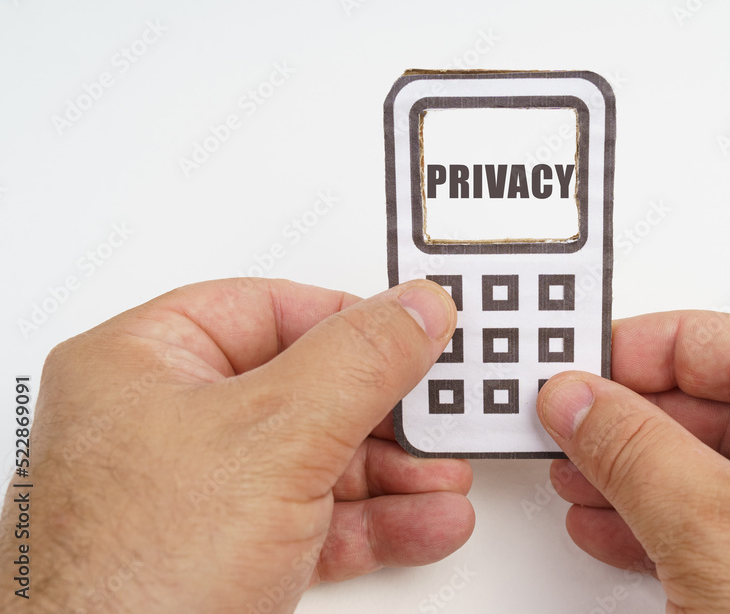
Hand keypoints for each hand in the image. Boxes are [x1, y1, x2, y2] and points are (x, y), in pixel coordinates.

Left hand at [1, 278, 473, 612]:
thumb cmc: (129, 579)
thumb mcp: (274, 438)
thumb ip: (358, 363)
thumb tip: (416, 308)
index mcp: (146, 362)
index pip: (269, 308)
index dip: (351, 321)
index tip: (416, 332)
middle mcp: (166, 422)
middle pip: (306, 388)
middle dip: (385, 414)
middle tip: (437, 416)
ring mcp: (196, 493)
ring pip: (318, 460)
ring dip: (393, 473)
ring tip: (442, 478)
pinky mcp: (225, 554)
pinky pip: (315, 519)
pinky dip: (376, 521)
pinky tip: (424, 520)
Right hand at [537, 312, 729, 611]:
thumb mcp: (716, 533)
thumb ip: (635, 450)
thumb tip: (579, 398)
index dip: (653, 348)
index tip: (586, 361)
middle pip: (726, 405)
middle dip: (635, 419)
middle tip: (570, 417)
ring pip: (717, 466)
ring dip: (636, 470)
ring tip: (577, 472)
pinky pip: (725, 520)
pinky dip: (661, 518)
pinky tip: (608, 522)